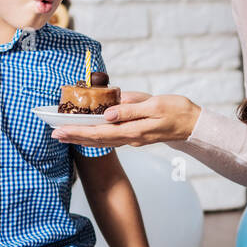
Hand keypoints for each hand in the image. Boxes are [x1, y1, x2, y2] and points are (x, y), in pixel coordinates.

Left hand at [52, 93, 200, 147]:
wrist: (193, 124)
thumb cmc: (176, 110)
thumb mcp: (154, 105)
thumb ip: (130, 109)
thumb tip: (107, 113)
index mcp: (134, 130)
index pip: (100, 132)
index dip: (78, 131)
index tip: (60, 130)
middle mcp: (131, 138)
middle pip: (97, 140)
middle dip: (74, 137)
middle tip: (54, 135)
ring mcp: (133, 139)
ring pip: (102, 141)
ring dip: (81, 139)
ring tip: (64, 136)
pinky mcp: (135, 136)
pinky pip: (109, 139)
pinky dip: (95, 137)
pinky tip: (86, 135)